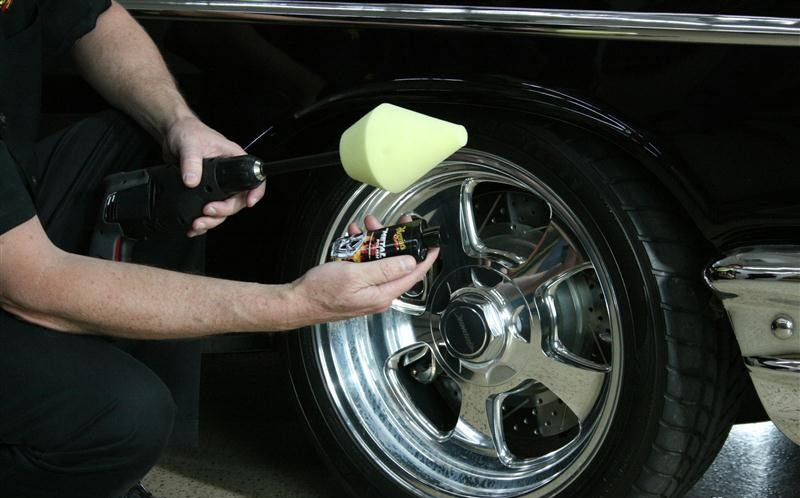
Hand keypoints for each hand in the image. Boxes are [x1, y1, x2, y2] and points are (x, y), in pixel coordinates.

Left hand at [162, 115, 266, 236]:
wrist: (172, 135)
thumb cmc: (188, 132)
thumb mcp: (190, 145)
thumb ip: (191, 162)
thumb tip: (192, 180)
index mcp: (233, 159)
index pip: (253, 178)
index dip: (254, 192)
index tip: (249, 202)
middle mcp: (228, 175)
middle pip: (237, 200)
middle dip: (224, 211)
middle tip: (208, 212)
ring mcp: (216, 185)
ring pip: (222, 209)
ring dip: (212, 220)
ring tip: (197, 224)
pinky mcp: (204, 192)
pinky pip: (208, 210)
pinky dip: (202, 220)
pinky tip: (193, 226)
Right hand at [288, 215, 438, 324]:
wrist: (298, 302)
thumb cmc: (321, 292)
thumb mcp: (355, 275)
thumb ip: (385, 269)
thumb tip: (409, 263)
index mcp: (382, 294)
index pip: (413, 275)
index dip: (426, 259)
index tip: (433, 246)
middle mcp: (378, 295)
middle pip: (397, 265)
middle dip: (395, 241)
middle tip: (395, 225)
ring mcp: (367, 291)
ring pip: (380, 262)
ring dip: (375, 242)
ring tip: (366, 226)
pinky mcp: (356, 287)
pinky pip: (366, 265)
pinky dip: (362, 250)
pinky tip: (353, 238)